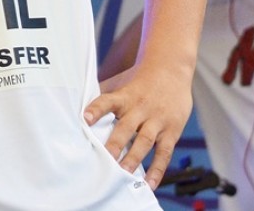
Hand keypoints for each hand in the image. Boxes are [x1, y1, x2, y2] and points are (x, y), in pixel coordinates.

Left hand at [84, 62, 192, 190]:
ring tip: (123, 173)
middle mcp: (139, 108)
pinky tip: (150, 183)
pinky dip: (157, 169)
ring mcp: (156, 120)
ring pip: (144, 141)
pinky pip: (164, 152)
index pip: (107, 101)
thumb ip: (106, 99)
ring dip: (133, 158)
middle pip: (125, 127)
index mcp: (125, 97)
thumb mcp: (123, 85)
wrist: (171, 70)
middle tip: (105, 158)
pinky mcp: (171, 131)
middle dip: (115, 144)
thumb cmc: (141, 82)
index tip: (85, 119)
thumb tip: (81, 113)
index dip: (96, 110)